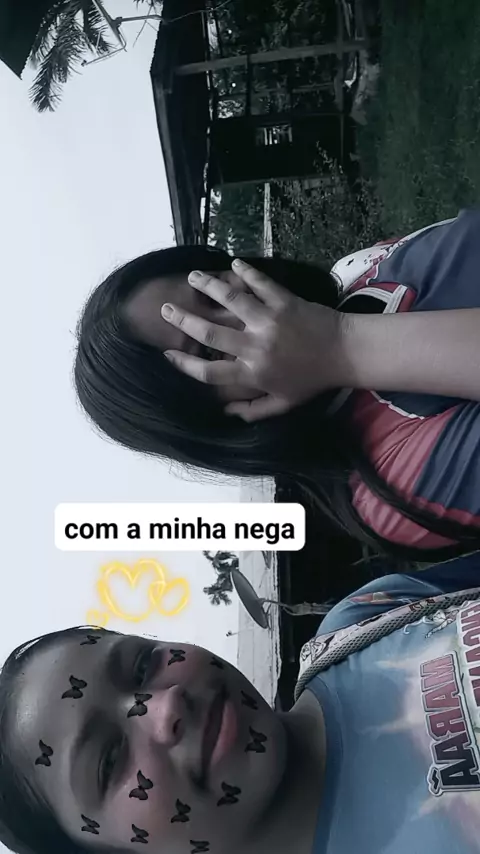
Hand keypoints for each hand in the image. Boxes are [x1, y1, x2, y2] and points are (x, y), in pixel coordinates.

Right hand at [161, 259, 345, 420]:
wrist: (345, 354)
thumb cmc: (312, 381)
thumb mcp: (283, 404)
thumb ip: (253, 411)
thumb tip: (225, 412)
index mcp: (253, 373)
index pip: (209, 372)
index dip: (184, 365)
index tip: (168, 355)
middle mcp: (256, 346)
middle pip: (210, 332)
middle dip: (183, 320)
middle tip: (166, 309)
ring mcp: (269, 320)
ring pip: (230, 301)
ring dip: (207, 287)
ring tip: (192, 277)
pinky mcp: (284, 301)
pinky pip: (260, 283)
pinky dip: (245, 272)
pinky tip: (233, 263)